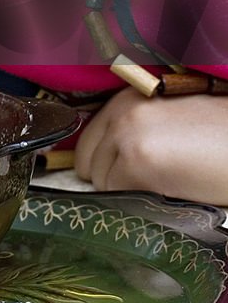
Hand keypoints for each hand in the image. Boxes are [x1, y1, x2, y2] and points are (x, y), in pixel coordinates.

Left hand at [74, 85, 227, 203]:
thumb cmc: (218, 135)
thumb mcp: (168, 118)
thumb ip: (135, 129)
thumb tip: (108, 159)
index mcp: (126, 98)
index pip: (88, 140)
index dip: (103, 162)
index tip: (122, 174)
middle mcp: (120, 113)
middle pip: (89, 162)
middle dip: (112, 178)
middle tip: (148, 183)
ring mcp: (126, 137)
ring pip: (102, 182)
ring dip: (127, 191)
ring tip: (163, 184)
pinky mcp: (138, 163)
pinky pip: (118, 196)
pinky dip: (137, 204)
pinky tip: (166, 194)